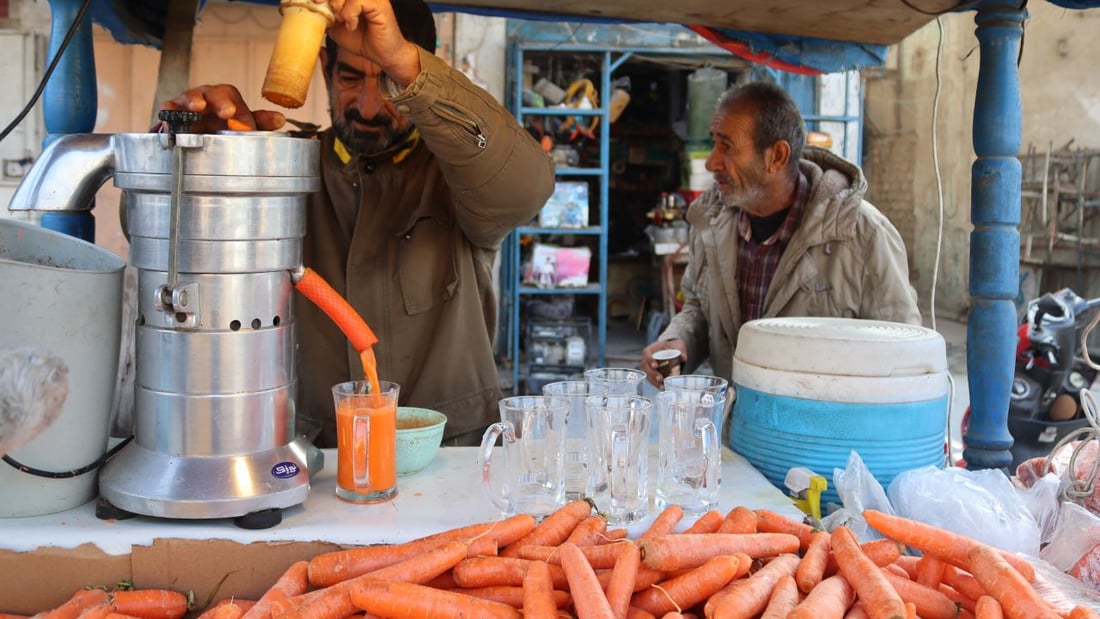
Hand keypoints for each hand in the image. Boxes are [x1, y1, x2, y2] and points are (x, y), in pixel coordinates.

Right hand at [156, 84, 285, 132]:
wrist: (193, 135)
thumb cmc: (220, 125)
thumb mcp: (241, 125)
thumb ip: (260, 122)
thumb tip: (280, 119)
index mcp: (224, 98)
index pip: (231, 97)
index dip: (239, 109)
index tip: (246, 123)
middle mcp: (206, 97)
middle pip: (212, 93)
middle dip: (219, 101)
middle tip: (227, 112)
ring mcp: (186, 104)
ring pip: (189, 98)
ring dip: (193, 101)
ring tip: (197, 107)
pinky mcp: (170, 114)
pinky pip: (168, 112)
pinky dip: (169, 115)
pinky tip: (171, 122)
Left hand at [319, 0, 421, 86]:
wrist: (383, 55)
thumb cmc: (363, 40)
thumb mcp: (336, 27)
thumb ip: (325, 15)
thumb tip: (311, 9)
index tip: (314, 1)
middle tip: (326, 12)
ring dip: (338, 6)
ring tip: (341, 20)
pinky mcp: (379, 4)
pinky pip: (357, 1)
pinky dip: (349, 14)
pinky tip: (352, 25)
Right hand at [641, 339, 686, 388]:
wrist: (671, 351)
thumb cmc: (671, 348)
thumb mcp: (675, 346)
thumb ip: (680, 351)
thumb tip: (684, 357)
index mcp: (650, 350)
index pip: (647, 354)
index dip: (650, 360)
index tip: (655, 365)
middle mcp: (646, 359)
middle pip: (646, 366)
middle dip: (652, 374)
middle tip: (660, 378)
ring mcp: (647, 367)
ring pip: (647, 375)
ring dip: (654, 381)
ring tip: (662, 386)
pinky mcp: (650, 374)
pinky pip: (651, 380)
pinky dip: (656, 384)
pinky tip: (662, 388)